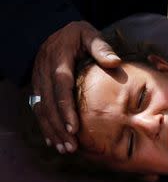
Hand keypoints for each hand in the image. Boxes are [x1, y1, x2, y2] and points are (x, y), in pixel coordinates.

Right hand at [31, 21, 120, 152]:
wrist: (52, 32)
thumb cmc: (76, 36)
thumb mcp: (88, 34)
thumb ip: (101, 47)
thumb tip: (115, 62)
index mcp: (58, 61)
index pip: (60, 88)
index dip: (66, 108)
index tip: (74, 127)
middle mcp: (44, 74)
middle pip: (49, 105)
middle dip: (59, 127)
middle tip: (71, 146)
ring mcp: (39, 82)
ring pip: (42, 110)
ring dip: (52, 131)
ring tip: (65, 149)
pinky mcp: (38, 89)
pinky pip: (39, 110)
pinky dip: (46, 127)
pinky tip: (54, 142)